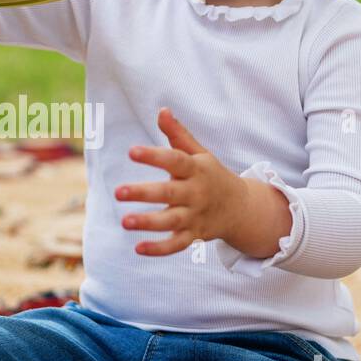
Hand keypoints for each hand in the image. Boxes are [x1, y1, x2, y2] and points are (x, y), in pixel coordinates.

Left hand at [114, 107, 247, 255]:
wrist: (242, 208)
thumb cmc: (212, 175)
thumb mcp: (200, 153)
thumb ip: (179, 134)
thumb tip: (161, 110)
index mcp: (196, 169)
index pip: (174, 160)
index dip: (154, 156)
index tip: (131, 151)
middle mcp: (196, 193)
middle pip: (169, 193)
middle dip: (144, 193)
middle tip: (118, 192)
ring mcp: (195, 216)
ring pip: (171, 221)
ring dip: (148, 223)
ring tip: (124, 221)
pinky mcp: (193, 235)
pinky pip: (177, 245)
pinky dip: (159, 249)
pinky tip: (138, 248)